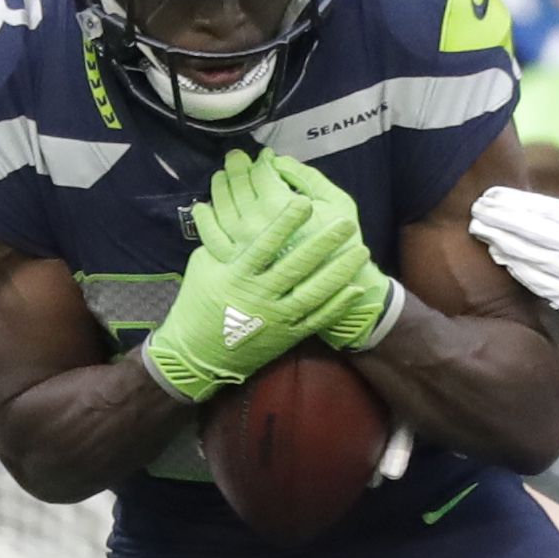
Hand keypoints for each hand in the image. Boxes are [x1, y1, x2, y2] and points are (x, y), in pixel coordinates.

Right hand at [141, 152, 380, 399]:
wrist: (198, 355)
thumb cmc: (198, 303)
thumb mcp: (204, 265)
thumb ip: (224, 240)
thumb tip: (234, 209)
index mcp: (237, 274)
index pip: (265, 245)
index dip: (286, 224)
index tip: (304, 203)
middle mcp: (259, 295)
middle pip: (296, 266)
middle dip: (323, 243)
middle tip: (346, 223)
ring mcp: (276, 317)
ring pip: (313, 293)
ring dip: (339, 271)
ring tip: (360, 251)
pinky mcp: (287, 335)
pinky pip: (316, 319)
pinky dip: (336, 305)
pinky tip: (354, 288)